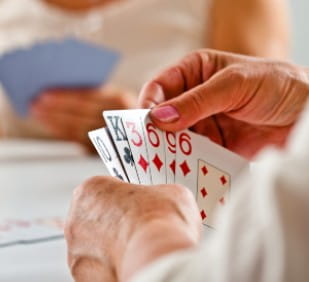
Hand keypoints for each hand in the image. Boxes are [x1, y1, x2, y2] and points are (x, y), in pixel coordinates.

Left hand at [31, 85, 135, 151]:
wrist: (140, 127)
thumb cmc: (120, 107)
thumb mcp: (112, 94)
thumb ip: (92, 91)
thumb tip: (58, 88)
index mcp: (120, 100)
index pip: (89, 98)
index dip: (66, 96)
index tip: (45, 92)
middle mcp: (119, 119)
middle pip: (82, 113)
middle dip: (57, 108)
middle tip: (35, 102)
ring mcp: (113, 134)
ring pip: (78, 127)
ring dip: (55, 120)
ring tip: (37, 112)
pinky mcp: (106, 147)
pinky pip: (79, 138)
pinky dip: (62, 131)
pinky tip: (50, 124)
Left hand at [65, 176, 200, 281]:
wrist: (158, 257)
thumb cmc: (160, 220)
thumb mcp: (168, 191)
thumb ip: (154, 194)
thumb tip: (161, 201)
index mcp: (90, 190)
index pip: (102, 191)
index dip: (123, 198)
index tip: (136, 205)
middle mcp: (75, 219)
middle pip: (95, 219)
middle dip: (114, 223)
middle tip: (138, 227)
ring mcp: (76, 252)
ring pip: (94, 247)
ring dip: (112, 247)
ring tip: (138, 248)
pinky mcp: (83, 279)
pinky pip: (99, 269)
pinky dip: (113, 267)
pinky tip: (133, 261)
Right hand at [139, 49, 308, 158]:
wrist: (305, 113)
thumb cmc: (276, 84)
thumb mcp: (235, 84)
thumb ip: (197, 100)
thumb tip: (160, 117)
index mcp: (195, 72)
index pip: (161, 86)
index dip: (150, 103)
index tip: (146, 123)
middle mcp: (195, 97)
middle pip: (163, 115)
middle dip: (156, 131)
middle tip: (149, 149)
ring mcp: (203, 122)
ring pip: (175, 137)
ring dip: (170, 150)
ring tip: (164, 164)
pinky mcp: (214, 145)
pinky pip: (193, 154)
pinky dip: (187, 162)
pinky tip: (183, 170)